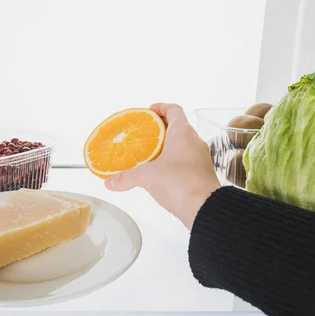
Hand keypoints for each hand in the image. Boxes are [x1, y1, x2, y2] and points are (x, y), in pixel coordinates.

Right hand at [105, 103, 220, 229]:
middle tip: (145, 133)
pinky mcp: (202, 173)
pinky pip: (187, 160)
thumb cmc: (179, 182)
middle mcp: (194, 141)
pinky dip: (175, 161)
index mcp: (183, 133)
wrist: (205, 208)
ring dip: (169, 146)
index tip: (150, 110)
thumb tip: (109, 183)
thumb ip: (126, 177)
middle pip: (178, 127)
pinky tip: (161, 172)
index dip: (162, 107)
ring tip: (150, 153)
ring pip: (184, 144)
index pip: (174, 110)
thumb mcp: (146, 177)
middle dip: (162, 128)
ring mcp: (200, 158)